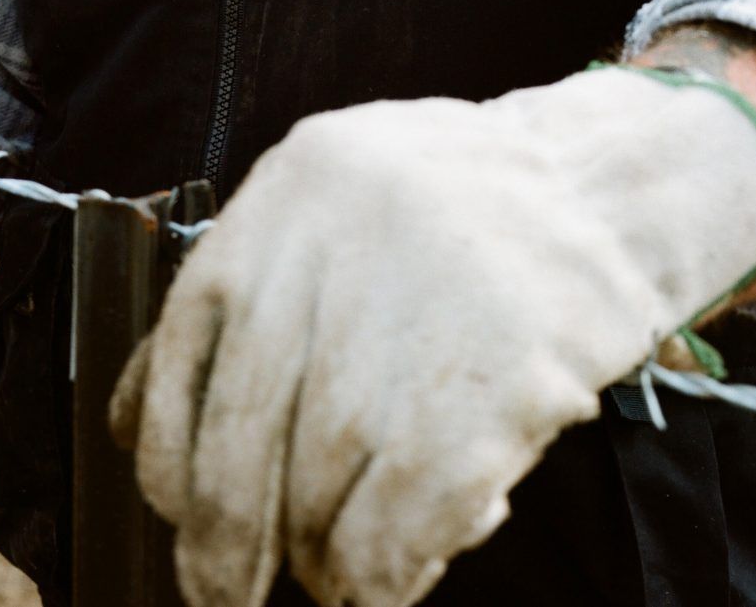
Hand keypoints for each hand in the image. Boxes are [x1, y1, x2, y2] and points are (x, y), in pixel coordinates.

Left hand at [111, 67, 755, 606]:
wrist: (615, 189)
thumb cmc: (468, 209)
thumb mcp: (338, 201)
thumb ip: (250, 290)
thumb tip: (140, 423)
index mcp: (287, 195)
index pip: (178, 359)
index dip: (165, 465)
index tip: (176, 514)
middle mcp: (330, 256)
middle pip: (234, 452)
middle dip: (222, 547)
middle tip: (224, 588)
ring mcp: (407, 331)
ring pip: (313, 505)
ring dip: (321, 557)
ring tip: (351, 552)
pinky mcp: (483, 398)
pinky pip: (393, 537)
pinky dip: (385, 572)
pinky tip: (402, 562)